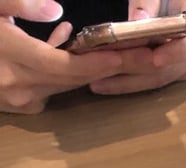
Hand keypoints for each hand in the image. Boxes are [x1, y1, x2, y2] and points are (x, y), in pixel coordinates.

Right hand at [0, 0, 123, 112]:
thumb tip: (55, 10)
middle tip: (138, 58)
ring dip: (90, 72)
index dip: (92, 62)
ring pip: (64, 86)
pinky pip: (52, 90)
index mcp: (9, 54)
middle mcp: (17, 85)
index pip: (60, 64)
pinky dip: (66, 74)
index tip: (119, 56)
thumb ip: (19, 3)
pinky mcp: (19, 105)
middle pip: (70, 79)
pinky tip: (70, 53)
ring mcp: (18, 99)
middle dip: (105, 69)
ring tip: (118, 57)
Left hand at [89, 0, 185, 96]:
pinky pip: (158, 82)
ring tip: (99, 83)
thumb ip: (148, 1)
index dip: (172, 53)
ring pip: (160, 80)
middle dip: (134, 69)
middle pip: (168, 68)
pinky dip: (132, 83)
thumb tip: (138, 18)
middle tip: (103, 71)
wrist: (183, 3)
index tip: (155, 58)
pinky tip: (109, 83)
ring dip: (127, 82)